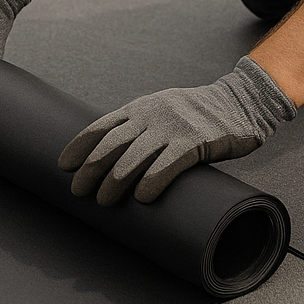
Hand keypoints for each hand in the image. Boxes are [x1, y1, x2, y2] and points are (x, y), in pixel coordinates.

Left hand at [58, 56, 295, 205]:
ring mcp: (173, 127)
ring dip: (115, 181)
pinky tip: (142, 197)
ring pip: (135, 156)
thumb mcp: (163, 111)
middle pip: (112, 144)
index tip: (63, 165)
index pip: (102, 126)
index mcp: (141, 108)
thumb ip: (141, 129)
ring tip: (103, 201)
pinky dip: (153, 180)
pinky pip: (169, 163)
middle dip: (91, 170)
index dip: (80, 146)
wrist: (241, 102)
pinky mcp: (196, 141)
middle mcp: (152, 115)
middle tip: (78, 191)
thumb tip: (112, 161)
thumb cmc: (197, 114)